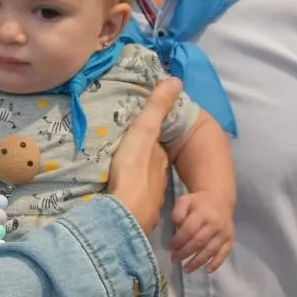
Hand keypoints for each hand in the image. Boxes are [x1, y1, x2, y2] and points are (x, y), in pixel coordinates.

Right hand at [105, 78, 180, 232]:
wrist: (125, 213)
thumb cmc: (133, 168)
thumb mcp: (144, 130)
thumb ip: (158, 107)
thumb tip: (177, 79)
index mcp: (160, 159)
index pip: (156, 146)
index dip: (148, 139)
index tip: (136, 136)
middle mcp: (159, 179)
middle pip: (150, 166)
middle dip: (141, 161)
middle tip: (124, 156)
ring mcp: (150, 200)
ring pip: (143, 185)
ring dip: (134, 181)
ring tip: (119, 177)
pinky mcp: (138, 217)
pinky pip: (134, 203)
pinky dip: (129, 198)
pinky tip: (119, 198)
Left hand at [170, 188, 234, 272]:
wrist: (219, 199)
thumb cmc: (198, 202)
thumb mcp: (185, 201)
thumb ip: (178, 213)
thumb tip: (177, 227)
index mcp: (203, 213)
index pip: (189, 230)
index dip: (178, 240)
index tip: (170, 247)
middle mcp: (215, 224)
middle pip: (199, 242)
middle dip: (185, 253)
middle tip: (174, 259)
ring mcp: (224, 233)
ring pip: (210, 250)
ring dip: (197, 262)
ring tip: (186, 269)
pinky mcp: (230, 240)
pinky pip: (224, 254)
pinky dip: (216, 263)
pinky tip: (207, 270)